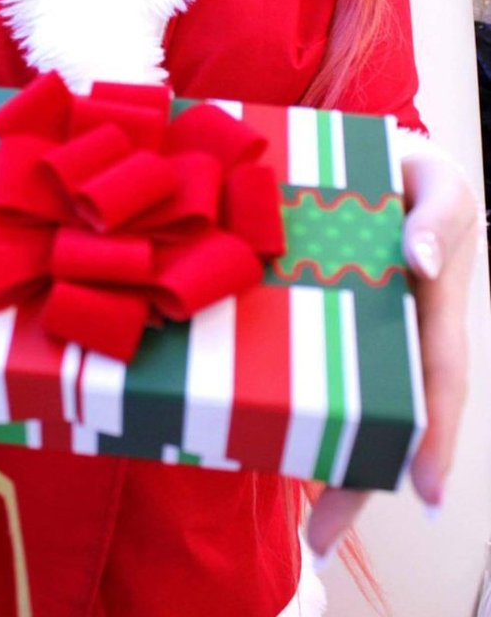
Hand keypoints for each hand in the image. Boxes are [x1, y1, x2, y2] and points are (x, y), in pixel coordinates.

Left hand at [306, 153, 478, 557]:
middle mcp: (394, 334)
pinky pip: (300, 368)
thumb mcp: (440, 182)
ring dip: (324, 461)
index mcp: (431, 309)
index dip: (436, 437)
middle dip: (360, 478)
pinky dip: (282, 405)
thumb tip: (420, 262)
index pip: (438, 380)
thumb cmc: (414, 175)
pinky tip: (254, 441)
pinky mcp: (311, 320)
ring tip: (303, 527)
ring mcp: (352, 333)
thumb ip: (437, 216)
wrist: (375, 157)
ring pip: (343, 407)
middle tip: (323, 536)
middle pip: (386, 418)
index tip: (427, 491)